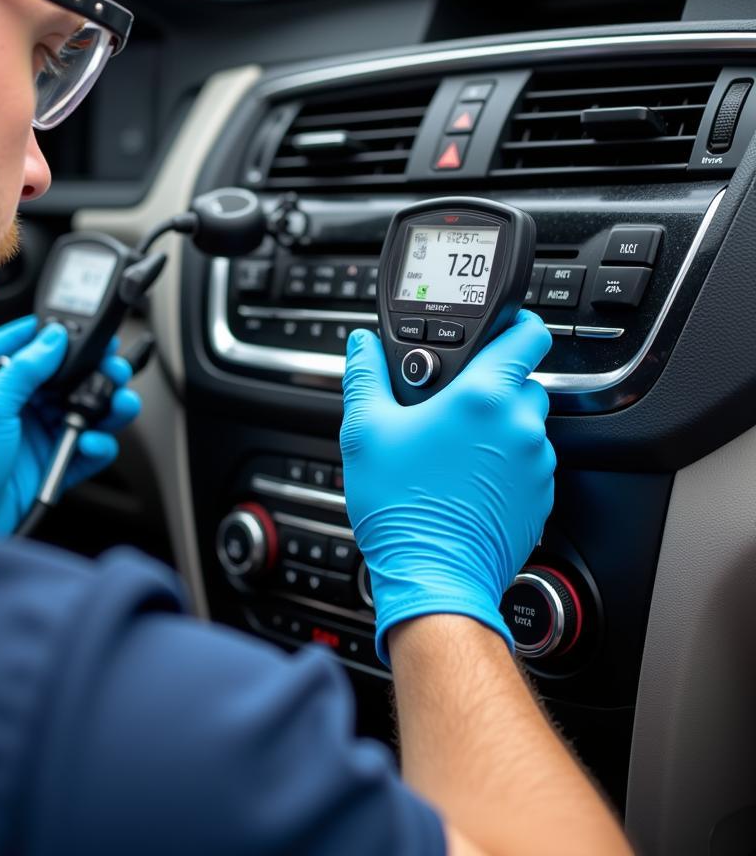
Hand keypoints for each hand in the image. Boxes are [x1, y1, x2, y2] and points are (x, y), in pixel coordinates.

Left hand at [0, 315, 140, 552]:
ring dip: (107, 403)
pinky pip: (87, 442)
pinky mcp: (53, 455)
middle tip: (113, 369)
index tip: (81, 328)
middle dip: (96, 369)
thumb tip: (54, 336)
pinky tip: (89, 442)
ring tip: (118, 404)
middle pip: (66, 371)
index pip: (24, 340)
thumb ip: (24, 367)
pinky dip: (97, 442)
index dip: (53, 332)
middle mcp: (15, 398)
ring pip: (84, 404)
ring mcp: (36, 427)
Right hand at [340, 311, 555, 664]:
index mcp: (484, 397)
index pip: (527, 335)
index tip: (502, 328)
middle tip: (449, 405)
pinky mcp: (541, 499)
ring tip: (453, 449)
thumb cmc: (402, 508)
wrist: (433, 578)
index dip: (515, 324)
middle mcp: (521, 426)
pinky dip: (505, 464)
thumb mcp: (365, 432)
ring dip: (497, 427)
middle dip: (489, 385)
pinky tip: (467, 479)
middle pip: (521, 380)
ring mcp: (537, 465)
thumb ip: (366, 376)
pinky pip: (528, 464)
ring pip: (526, 424)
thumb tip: (362, 346)